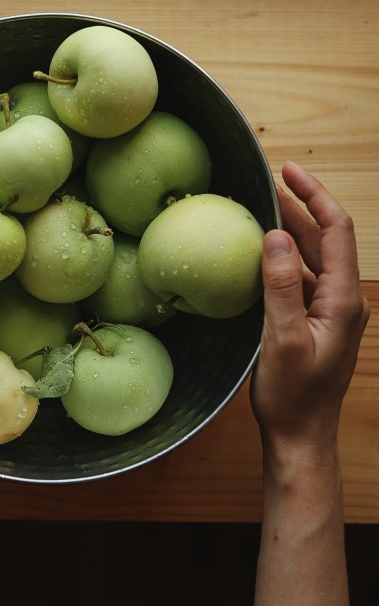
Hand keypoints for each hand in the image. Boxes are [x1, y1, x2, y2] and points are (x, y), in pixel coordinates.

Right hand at [250, 161, 369, 448]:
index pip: (337, 230)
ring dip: (293, 232)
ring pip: (315, 258)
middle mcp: (343, 300)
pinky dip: (285, 260)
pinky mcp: (316, 322)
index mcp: (343, 300)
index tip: (288, 170)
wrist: (301, 435)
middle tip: (270, 182)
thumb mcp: (283, 340)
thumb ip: (282, 287)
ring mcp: (331, 312)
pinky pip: (303, 279)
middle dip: (301, 207)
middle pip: (327, 239)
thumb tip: (276, 237)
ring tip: (264, 210)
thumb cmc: (293, 396)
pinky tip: (263, 256)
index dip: (314, 196)